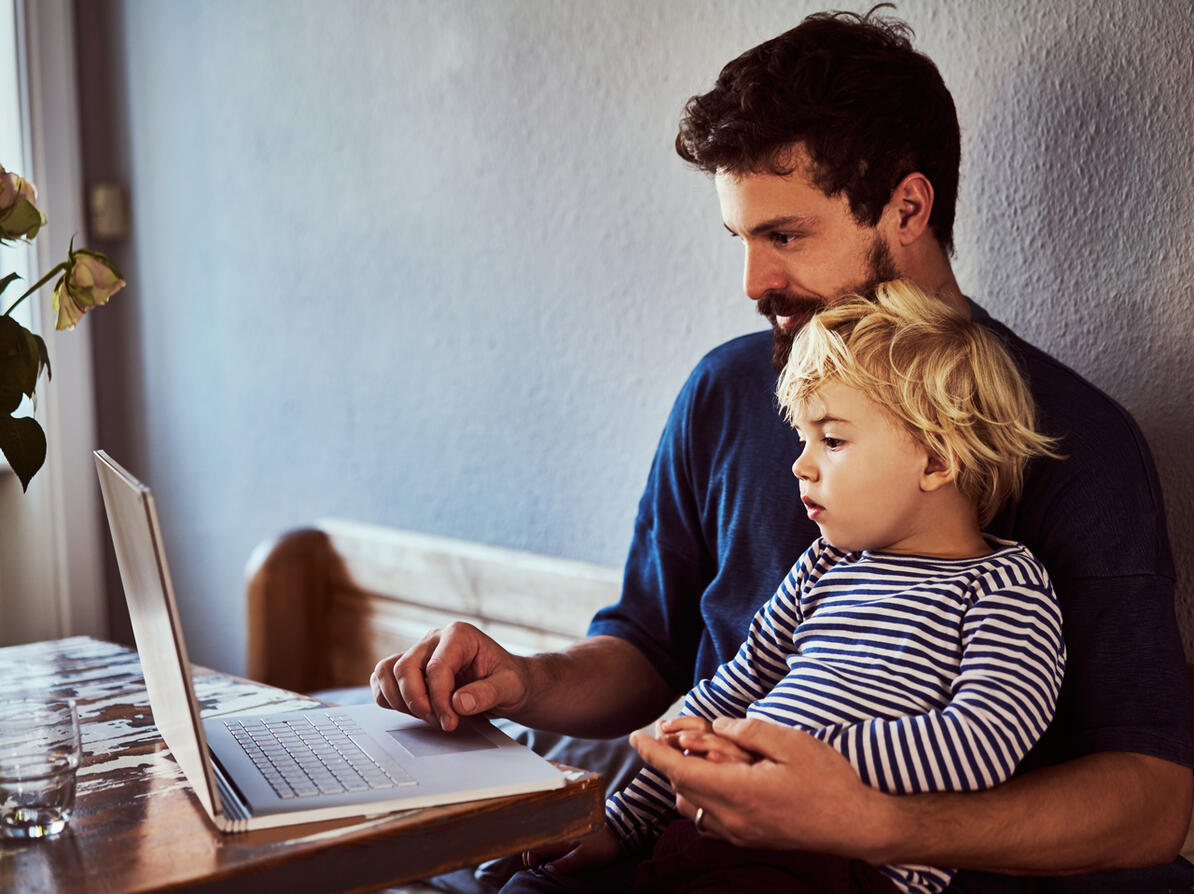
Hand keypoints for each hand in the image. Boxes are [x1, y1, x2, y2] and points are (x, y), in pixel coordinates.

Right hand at [370, 622, 530, 730]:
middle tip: (439, 723)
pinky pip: (382, 679)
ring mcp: (418, 652)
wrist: (504, 683)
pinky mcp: (409, 668)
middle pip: (405, 668)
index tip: (450, 723)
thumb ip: (489, 693)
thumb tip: (458, 703)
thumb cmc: (508, 680)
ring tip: (428, 717)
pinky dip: (389, 698)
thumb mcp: (510, 686)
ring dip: (400, 701)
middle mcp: (433, 639)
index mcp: (459, 635)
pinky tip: (413, 712)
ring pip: (386, 671)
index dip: (439, 700)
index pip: (436, 667)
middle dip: (417, 702)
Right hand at [522, 824, 621, 874]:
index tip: (536, 869)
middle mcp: (558, 841)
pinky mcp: (571, 847)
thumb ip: (565, 862)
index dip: (530, 858)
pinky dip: (552, 860)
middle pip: (537, 850)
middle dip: (534, 861)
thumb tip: (547, 869)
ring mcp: (564, 843)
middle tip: (542, 872)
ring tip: (550, 871)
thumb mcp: (584, 857)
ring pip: (546, 852)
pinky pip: (555, 853)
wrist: (617, 836)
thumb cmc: (601, 845)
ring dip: (544, 861)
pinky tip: (558, 866)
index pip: (534, 847)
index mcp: (559, 841)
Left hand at [630, 717, 891, 857]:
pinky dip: (698, 798)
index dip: (652, 752)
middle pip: (679, 788)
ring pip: (689, 806)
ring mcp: (738, 834)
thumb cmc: (829, 781)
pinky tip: (714, 780)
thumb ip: (749, 730)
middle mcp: (732, 818)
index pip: (679, 770)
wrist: (856, 826)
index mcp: (739, 791)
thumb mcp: (792, 742)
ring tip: (694, 755)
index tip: (636, 736)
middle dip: (668, 760)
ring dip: (683, 780)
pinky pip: (706, 820)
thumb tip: (719, 726)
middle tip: (670, 734)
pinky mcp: (747, 840)